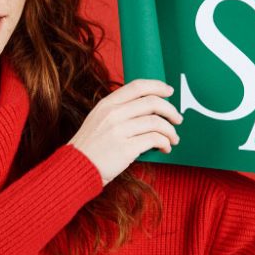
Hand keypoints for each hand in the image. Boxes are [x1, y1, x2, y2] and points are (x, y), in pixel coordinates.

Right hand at [68, 79, 182, 186]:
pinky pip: (154, 139)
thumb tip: (149, 109)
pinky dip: (164, 143)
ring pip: (157, 122)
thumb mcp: (98, 119)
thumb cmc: (90, 146)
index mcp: (107, 104)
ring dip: (170, 130)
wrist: (76, 167)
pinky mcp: (126, 148)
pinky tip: (165, 148)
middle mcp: (114, 114)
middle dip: (170, 110)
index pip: (137, 86)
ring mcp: (119, 130)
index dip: (157, 86)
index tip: (169, 92)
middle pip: (152, 103)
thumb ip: (119, 110)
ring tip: (173, 138)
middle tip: (178, 119)